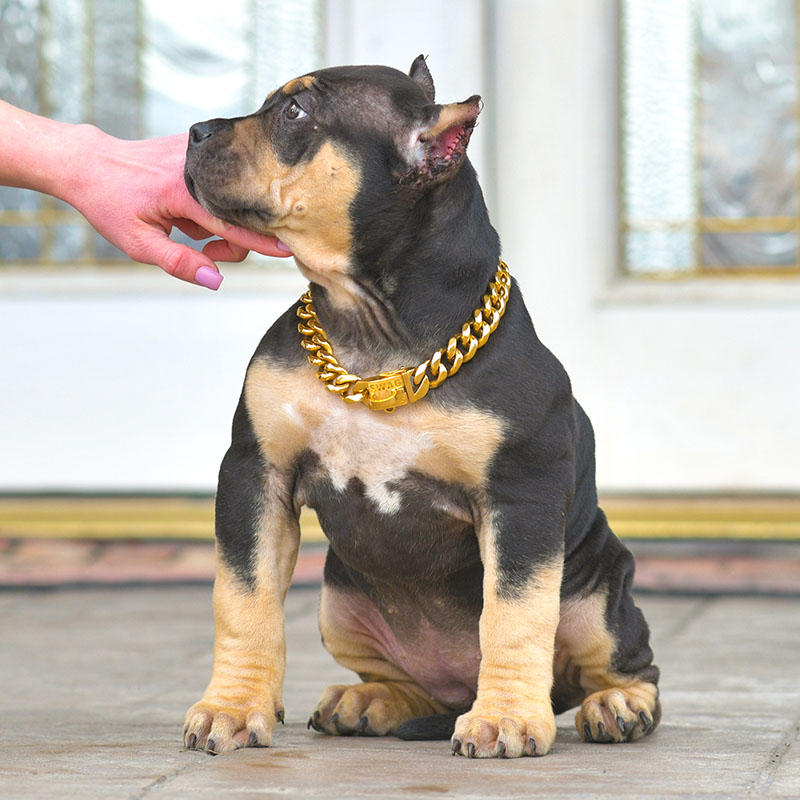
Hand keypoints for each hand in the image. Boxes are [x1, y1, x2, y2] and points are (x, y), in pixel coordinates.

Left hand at [63, 128, 291, 288]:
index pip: (230, 221)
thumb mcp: (138, 243)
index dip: (258, 240)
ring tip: (185, 226)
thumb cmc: (110, 204)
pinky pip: (222, 185)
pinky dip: (211, 202)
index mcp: (180, 189)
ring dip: (216, 221)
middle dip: (229, 241)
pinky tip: (188, 206)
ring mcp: (199, 154)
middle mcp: (195, 166)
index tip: (287, 249)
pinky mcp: (199, 150)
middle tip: (204, 252)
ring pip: (231, 201)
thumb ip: (179, 263)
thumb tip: (215, 280)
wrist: (90, 163)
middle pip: (237, 214)